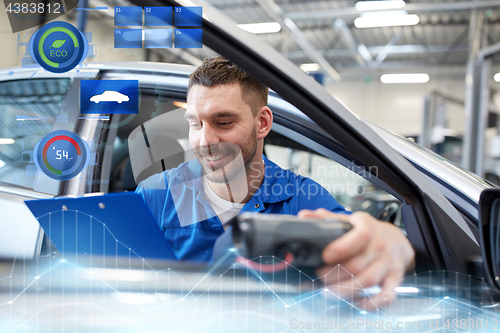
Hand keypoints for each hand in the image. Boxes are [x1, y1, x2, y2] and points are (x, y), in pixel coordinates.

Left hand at [297, 208, 414, 309]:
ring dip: (345, 289)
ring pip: (367, 281)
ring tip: (328, 291)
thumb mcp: (349, 221)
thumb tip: (303, 216)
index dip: (341, 248)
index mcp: (368, 227)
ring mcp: (389, 263)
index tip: (324, 256)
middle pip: (357, 265)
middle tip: (319, 275)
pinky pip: (386, 295)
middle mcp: (381, 245)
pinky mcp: (396, 279)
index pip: (360, 236)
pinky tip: (354, 301)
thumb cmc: (368, 232)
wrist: (397, 240)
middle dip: (333, 274)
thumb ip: (326, 219)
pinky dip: (370, 303)